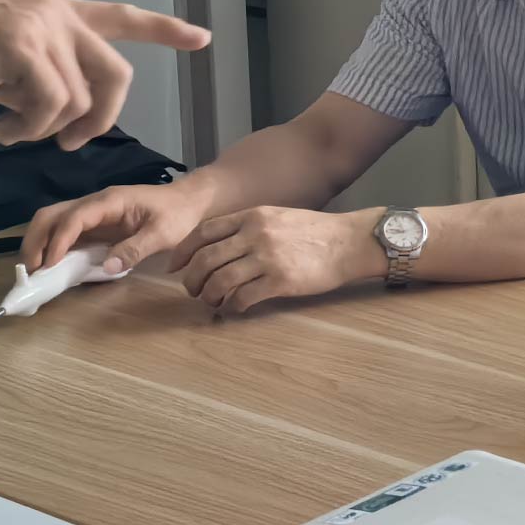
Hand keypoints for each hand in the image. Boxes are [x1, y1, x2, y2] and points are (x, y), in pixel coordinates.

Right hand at [21, 181, 211, 274]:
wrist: (189, 202)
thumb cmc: (178, 214)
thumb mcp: (164, 233)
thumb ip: (136, 249)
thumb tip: (108, 267)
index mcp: (110, 201)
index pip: (74, 218)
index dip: (58, 240)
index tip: (49, 265)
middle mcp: (95, 204)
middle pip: (51, 215)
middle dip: (36, 240)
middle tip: (30, 271)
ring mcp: (93, 213)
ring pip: (54, 222)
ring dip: (39, 244)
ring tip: (35, 272)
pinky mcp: (95, 225)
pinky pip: (66, 233)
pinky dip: (53, 248)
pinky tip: (52, 267)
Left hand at [171, 206, 378, 314]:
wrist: (349, 242)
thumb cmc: (315, 231)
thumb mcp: (278, 217)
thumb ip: (249, 227)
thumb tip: (219, 248)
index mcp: (252, 216)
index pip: (203, 233)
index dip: (183, 252)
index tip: (175, 267)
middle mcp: (256, 235)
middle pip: (205, 260)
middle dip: (191, 280)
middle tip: (192, 291)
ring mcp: (268, 258)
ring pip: (220, 281)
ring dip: (209, 296)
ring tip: (212, 302)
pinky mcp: (280, 281)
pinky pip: (243, 297)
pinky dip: (232, 307)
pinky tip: (235, 309)